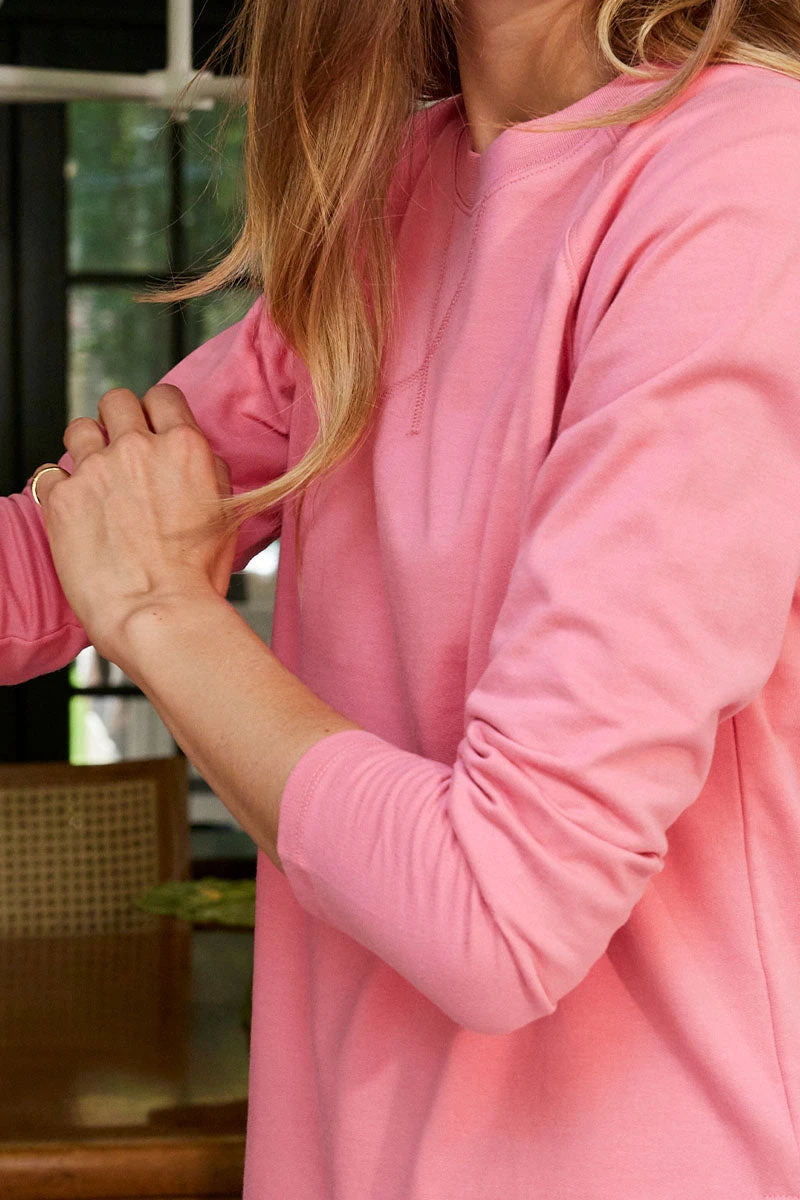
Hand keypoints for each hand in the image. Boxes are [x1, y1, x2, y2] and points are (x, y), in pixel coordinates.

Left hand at [34, 384, 238, 661]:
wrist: (159, 613)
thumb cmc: (197, 576)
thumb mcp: (226, 514)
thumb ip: (210, 471)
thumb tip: (197, 454)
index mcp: (184, 447)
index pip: (163, 396)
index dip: (156, 411)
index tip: (152, 429)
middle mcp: (137, 448)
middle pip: (117, 401)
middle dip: (118, 421)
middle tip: (121, 452)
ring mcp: (95, 470)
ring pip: (78, 428)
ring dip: (86, 448)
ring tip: (95, 479)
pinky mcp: (61, 498)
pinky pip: (50, 474)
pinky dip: (60, 489)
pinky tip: (75, 511)